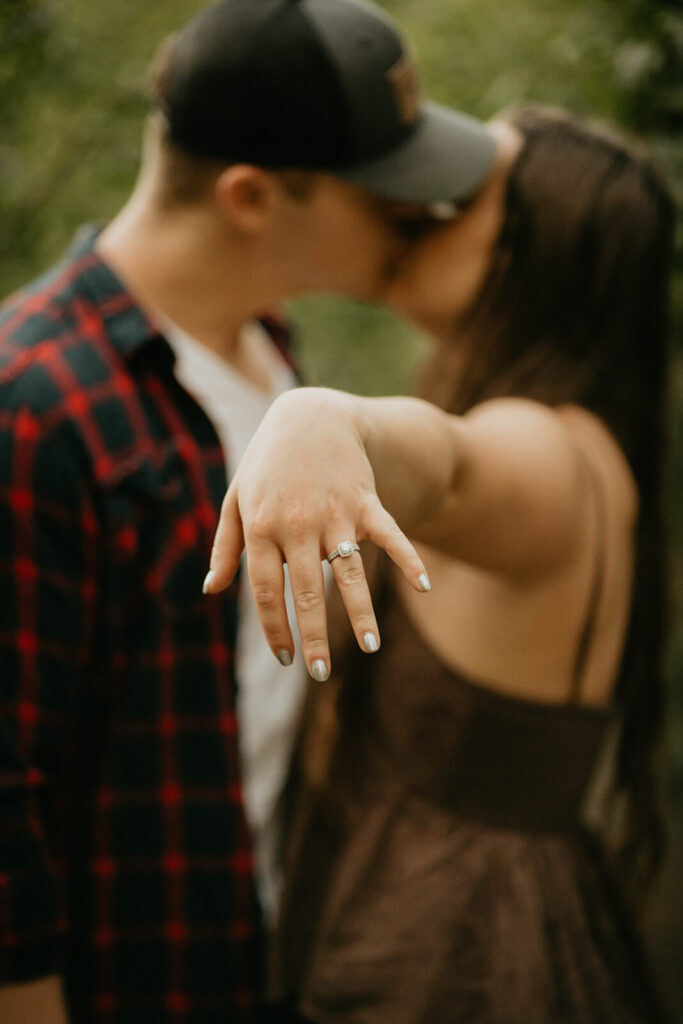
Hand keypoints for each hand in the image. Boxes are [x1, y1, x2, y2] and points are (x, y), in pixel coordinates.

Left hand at [203, 388, 429, 679]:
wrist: (309, 415)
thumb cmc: (267, 463)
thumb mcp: (236, 499)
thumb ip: (226, 546)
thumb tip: (212, 591)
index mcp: (261, 526)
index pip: (265, 590)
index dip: (273, 627)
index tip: (283, 658)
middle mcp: (297, 525)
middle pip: (306, 592)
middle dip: (313, 636)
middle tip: (321, 674)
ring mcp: (335, 514)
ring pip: (348, 573)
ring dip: (359, 613)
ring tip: (369, 648)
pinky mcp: (366, 502)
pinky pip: (389, 535)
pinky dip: (408, 558)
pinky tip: (423, 586)